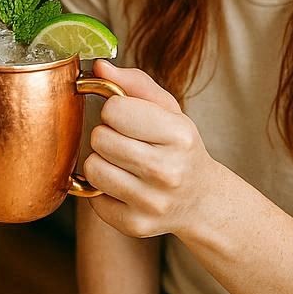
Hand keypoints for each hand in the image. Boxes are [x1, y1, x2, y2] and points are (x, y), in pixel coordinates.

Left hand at [82, 61, 217, 239]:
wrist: (200, 200)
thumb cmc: (177, 146)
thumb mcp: (167, 109)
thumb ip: (133, 83)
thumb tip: (98, 68)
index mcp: (179, 135)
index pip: (115, 109)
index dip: (114, 109)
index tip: (127, 118)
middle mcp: (168, 171)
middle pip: (101, 138)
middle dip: (106, 134)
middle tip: (125, 141)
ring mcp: (152, 202)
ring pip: (92, 168)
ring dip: (100, 160)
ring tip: (121, 162)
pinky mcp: (135, 225)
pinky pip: (93, 196)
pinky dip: (101, 189)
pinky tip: (123, 185)